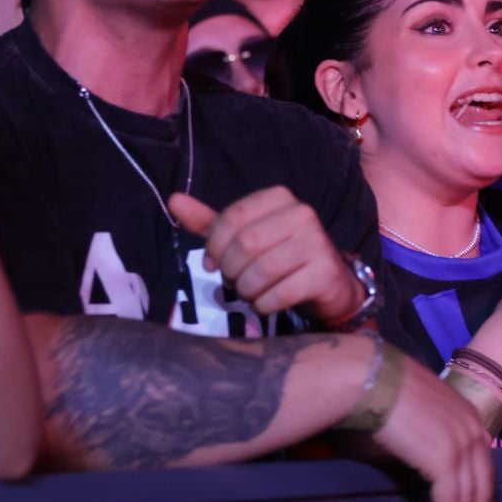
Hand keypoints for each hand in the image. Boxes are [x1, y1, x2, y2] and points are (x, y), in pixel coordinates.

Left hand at [169, 188, 362, 322]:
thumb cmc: (281, 256)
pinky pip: (280, 293)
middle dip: (231, 271)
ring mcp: (317, 242)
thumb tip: (173, 199)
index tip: (213, 264)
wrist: (328, 284)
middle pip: (245, 244)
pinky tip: (267, 302)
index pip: (232, 217)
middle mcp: (302, 213)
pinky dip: (265, 304)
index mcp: (279, 197)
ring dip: (247, 290)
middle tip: (234, 282)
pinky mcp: (325, 272)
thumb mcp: (244, 237)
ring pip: (262, 270)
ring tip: (250, 293)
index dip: (215, 246)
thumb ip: (210, 222)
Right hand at [367, 354, 494, 501]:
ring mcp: (461, 446)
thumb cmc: (383, 390)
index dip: (481, 498)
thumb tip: (426, 458)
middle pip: (482, 488)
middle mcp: (472, 430)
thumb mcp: (420, 410)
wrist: (369, 379)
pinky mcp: (444, 462)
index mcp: (469, 416)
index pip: (484, 466)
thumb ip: (434, 432)